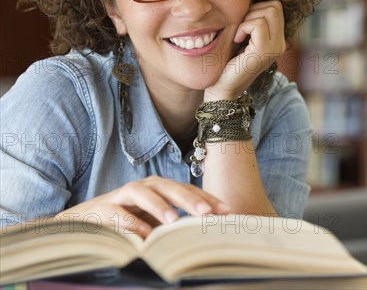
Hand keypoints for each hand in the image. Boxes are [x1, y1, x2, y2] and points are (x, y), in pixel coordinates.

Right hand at [56, 176, 229, 238]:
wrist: (83, 221)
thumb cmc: (126, 220)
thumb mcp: (154, 221)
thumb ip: (176, 223)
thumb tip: (207, 234)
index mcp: (159, 189)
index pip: (187, 190)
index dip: (207, 199)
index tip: (227, 212)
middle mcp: (142, 187)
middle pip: (168, 187)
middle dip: (189, 198)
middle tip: (206, 213)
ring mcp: (122, 196)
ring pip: (143, 194)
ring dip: (160, 206)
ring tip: (174, 221)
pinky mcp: (102, 209)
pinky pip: (117, 214)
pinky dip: (130, 223)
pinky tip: (143, 235)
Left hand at [204, 0, 285, 100]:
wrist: (223, 87)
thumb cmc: (229, 61)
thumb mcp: (244, 37)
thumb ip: (252, 21)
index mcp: (278, 39)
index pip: (276, 7)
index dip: (257, 8)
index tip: (243, 23)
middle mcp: (281, 43)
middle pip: (275, 6)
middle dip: (254, 10)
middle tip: (241, 27)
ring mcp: (275, 47)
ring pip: (269, 12)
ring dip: (248, 18)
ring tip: (239, 34)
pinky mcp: (265, 51)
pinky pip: (257, 24)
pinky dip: (243, 27)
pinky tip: (236, 40)